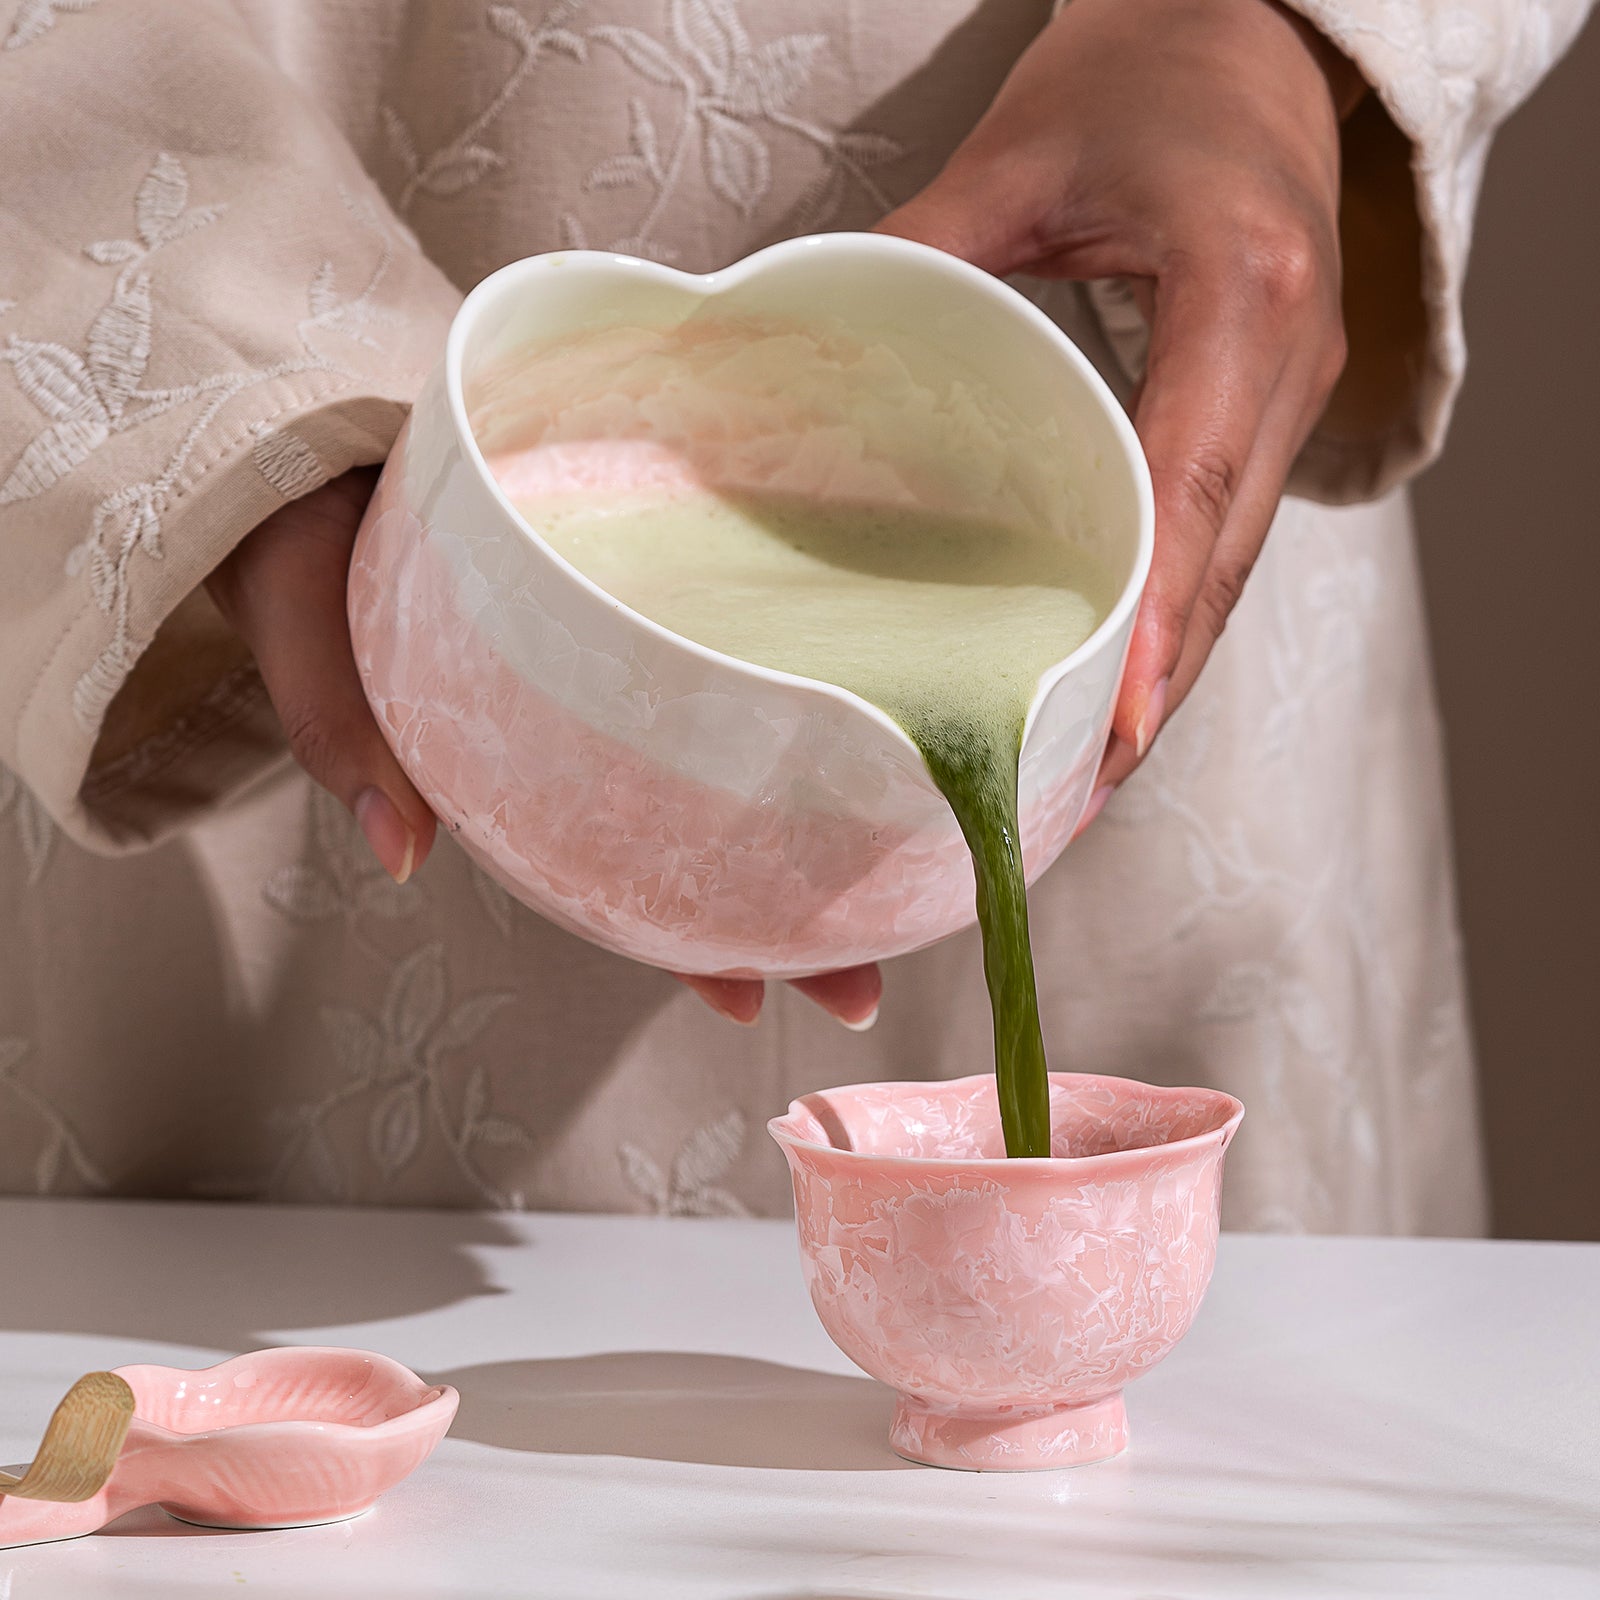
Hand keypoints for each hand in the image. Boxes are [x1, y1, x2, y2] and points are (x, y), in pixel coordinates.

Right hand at [207, 470, 880, 1029]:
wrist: (305, 446)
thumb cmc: (303, 541)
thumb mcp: (307, 631)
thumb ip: (347, 732)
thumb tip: (403, 854)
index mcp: (520, 763)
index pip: (615, 876)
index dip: (682, 942)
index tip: (753, 1001)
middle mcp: (594, 728)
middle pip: (706, 839)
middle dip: (787, 916)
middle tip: (864, 991)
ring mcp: (633, 662)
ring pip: (738, 759)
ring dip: (818, 819)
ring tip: (906, 879)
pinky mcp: (656, 573)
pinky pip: (735, 648)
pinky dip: (787, 692)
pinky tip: (856, 717)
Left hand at [878, 0, 1360, 812]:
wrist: (1255, 27)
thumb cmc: (1146, 69)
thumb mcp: (1017, 153)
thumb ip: (917, 258)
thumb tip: (801, 362)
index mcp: (1242, 287)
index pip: (1197, 477)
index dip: (1156, 610)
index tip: (1114, 718)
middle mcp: (1291, 355)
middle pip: (1226, 555)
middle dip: (1157, 684)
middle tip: (1080, 789)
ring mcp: (1296, 387)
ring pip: (1236, 563)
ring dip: (1170, 670)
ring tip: (1094, 768)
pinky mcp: (1272, 405)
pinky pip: (1229, 532)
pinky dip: (1178, 614)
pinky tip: (1125, 676)